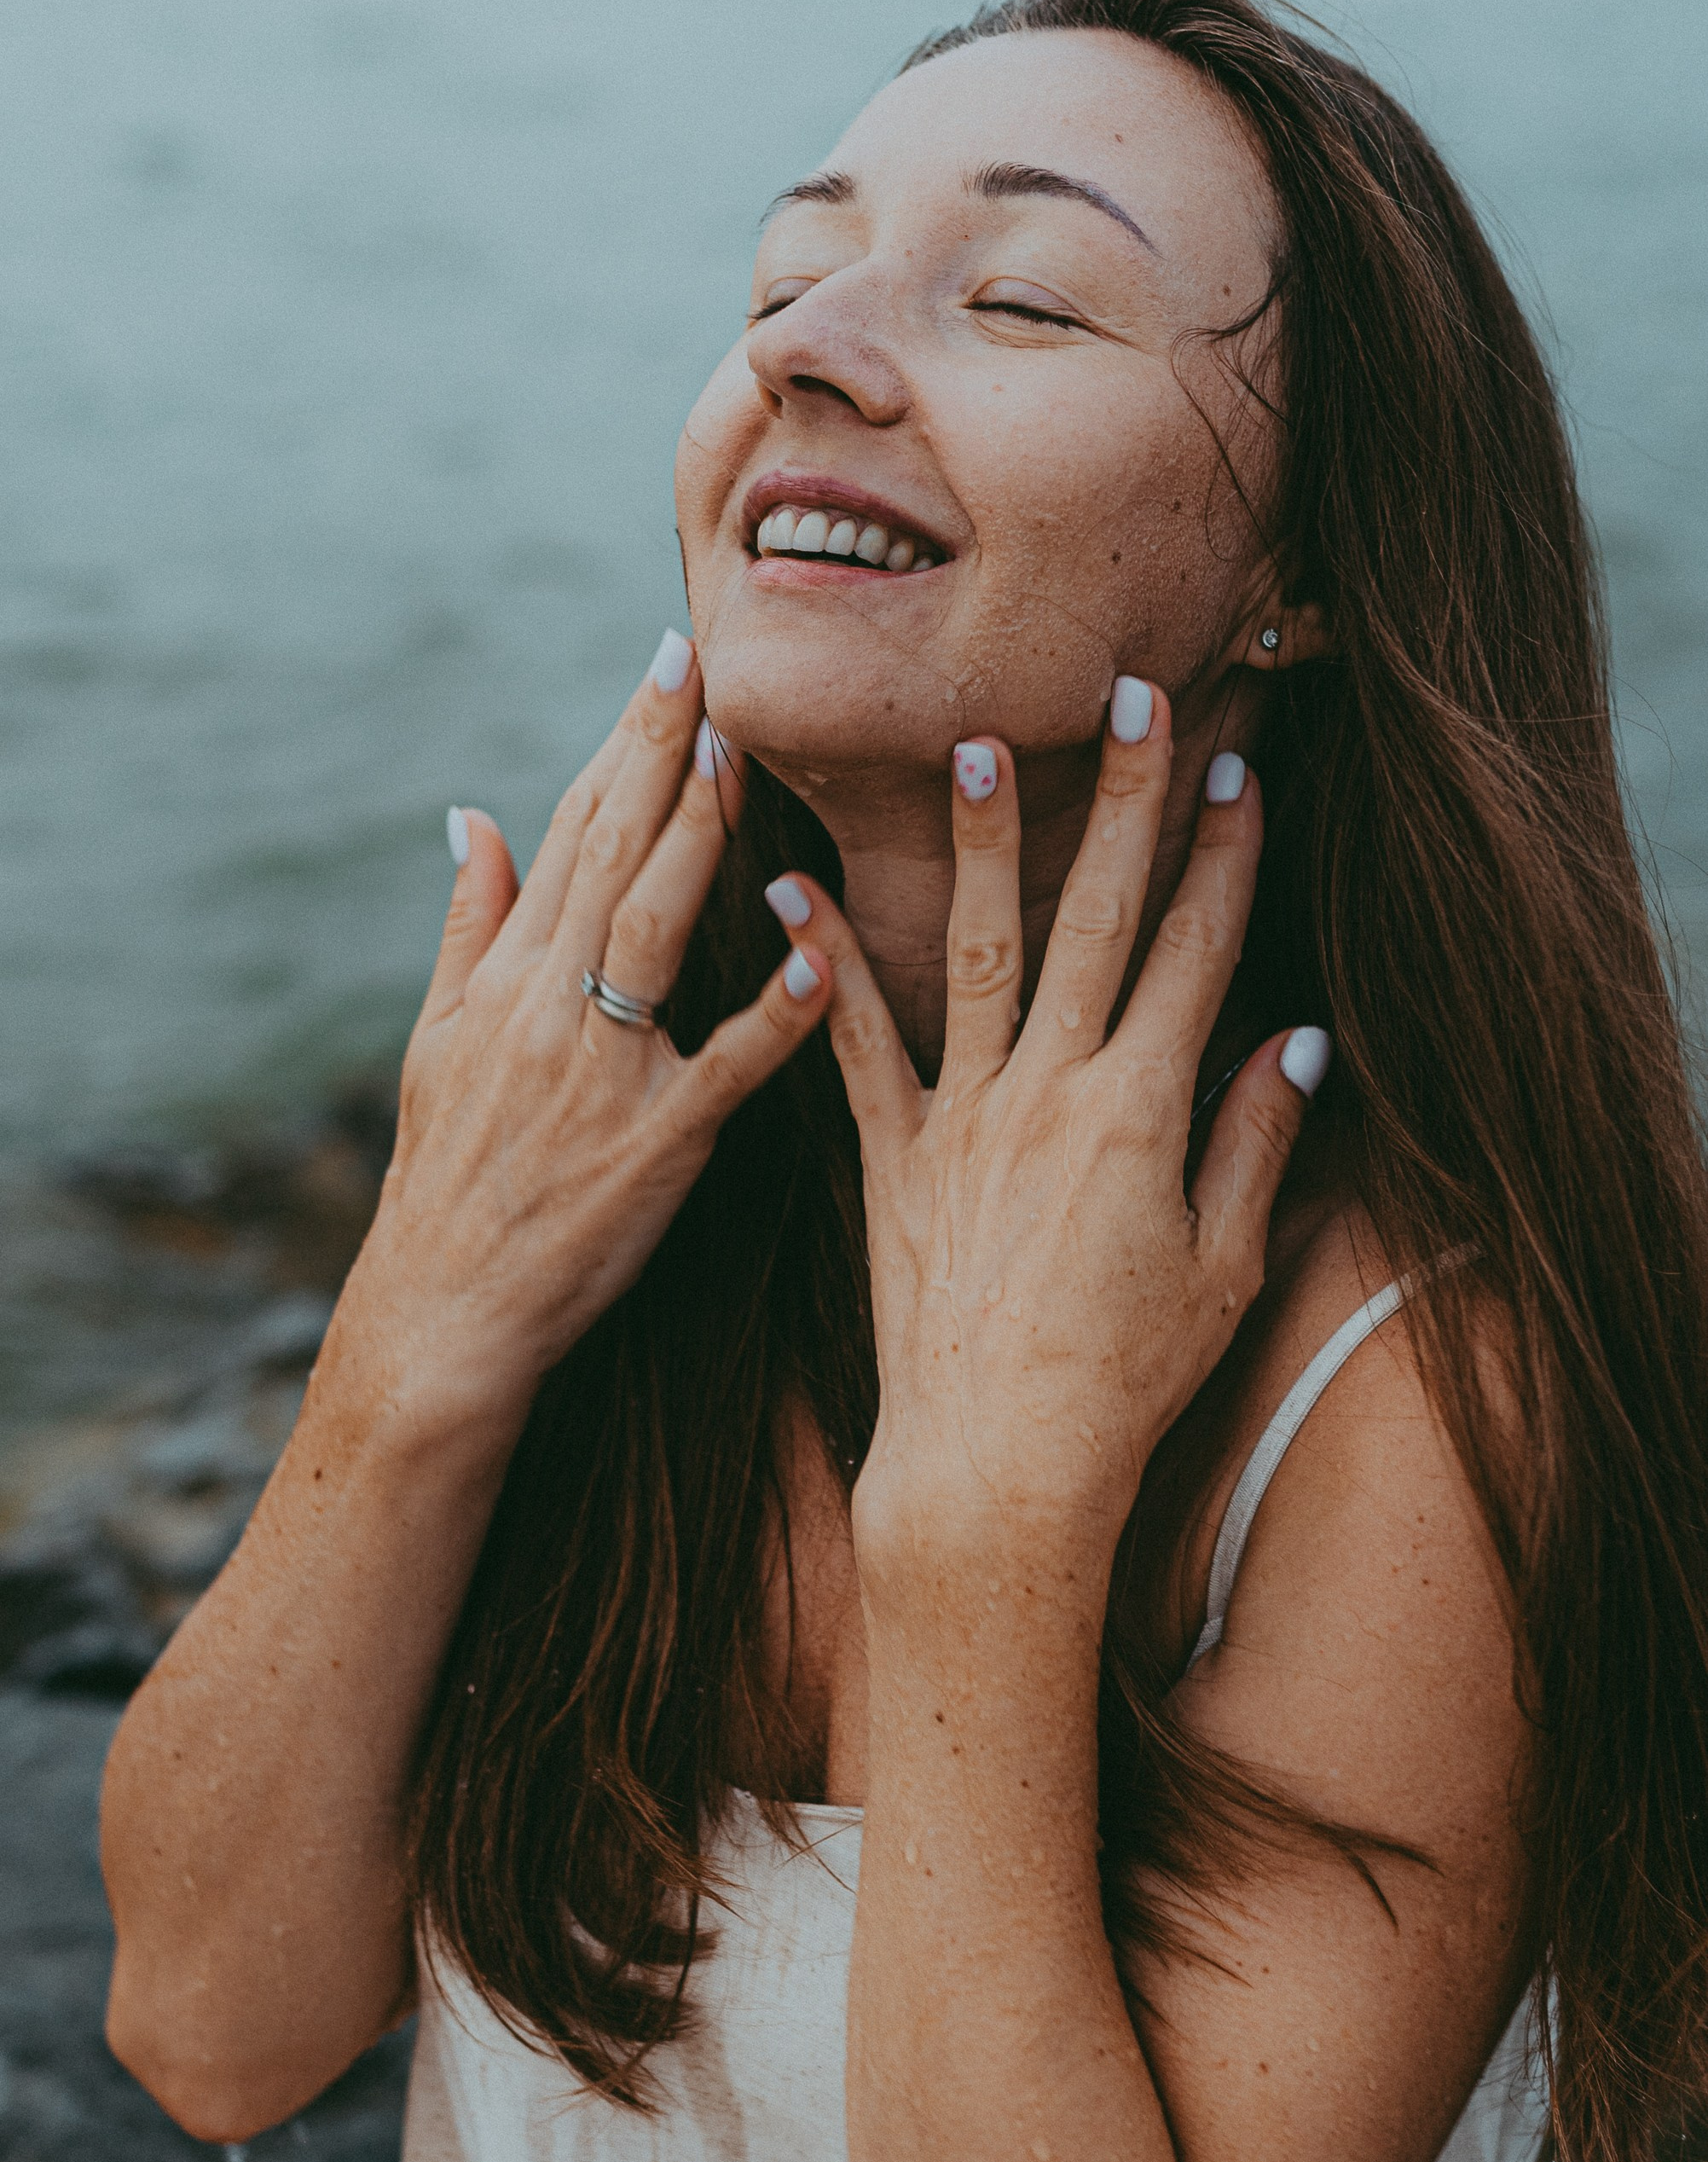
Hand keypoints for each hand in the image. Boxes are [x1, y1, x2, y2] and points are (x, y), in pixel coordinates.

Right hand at [338, 634, 831, 1419]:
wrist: (444, 1313)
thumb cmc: (447, 1178)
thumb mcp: (436, 1042)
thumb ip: (467, 925)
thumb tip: (472, 817)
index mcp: (508, 977)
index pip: (574, 832)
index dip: (625, 742)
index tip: (670, 661)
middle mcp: (550, 1008)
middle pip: (614, 857)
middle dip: (665, 753)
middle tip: (716, 663)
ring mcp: (604, 1073)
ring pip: (656, 931)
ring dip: (700, 839)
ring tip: (743, 757)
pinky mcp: (656, 1144)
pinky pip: (723, 1068)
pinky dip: (770, 1010)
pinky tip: (815, 951)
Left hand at [763, 684, 1330, 1624]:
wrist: (997, 1465)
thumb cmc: (1124, 1382)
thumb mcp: (1223, 1268)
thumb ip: (1256, 1145)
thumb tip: (1299, 1044)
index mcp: (1145, 1110)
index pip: (1196, 951)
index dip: (1223, 854)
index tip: (1236, 766)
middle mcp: (1054, 1091)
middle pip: (1099, 918)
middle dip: (1124, 801)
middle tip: (1131, 696)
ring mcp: (964, 1117)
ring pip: (980, 949)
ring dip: (984, 843)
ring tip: (975, 742)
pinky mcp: (889, 1157)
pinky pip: (852, 1043)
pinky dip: (820, 962)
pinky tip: (788, 882)